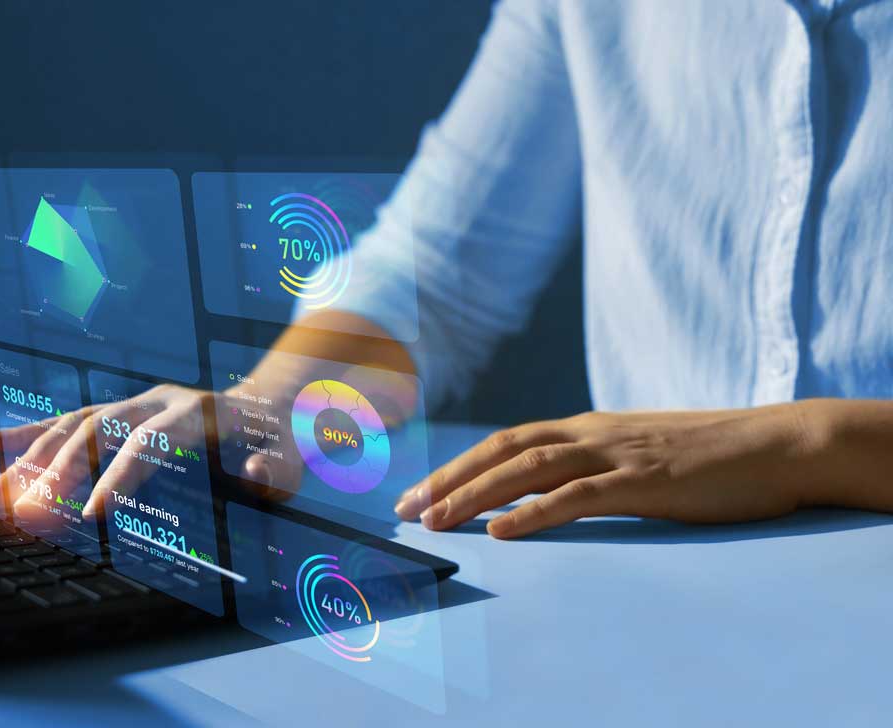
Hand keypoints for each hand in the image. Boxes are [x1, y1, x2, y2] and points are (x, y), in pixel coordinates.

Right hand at [0, 384, 299, 519]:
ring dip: (36, 458)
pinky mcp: (122, 412)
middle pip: (100, 429)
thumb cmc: (282, 442)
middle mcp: (160, 400)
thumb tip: (258, 473)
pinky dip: (35, 435)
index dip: (120, 475)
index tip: (93, 515)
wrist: (270, 405)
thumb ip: (278, 468)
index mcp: (199, 412)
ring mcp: (137, 403)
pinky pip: (72, 420)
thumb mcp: (294, 458)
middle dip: (61, 472)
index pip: (151, 441)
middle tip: (27, 515)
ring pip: (78, 424)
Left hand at [394, 403, 824, 537]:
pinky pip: (578, 497)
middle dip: (449, 479)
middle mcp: (592, 434)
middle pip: (503, 450)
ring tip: (436, 521)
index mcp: (589, 429)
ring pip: (527, 470)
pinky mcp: (644, 481)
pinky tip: (502, 531)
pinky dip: (533, 513)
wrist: (779, 444)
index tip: (421, 492)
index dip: (460, 466)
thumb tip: (555, 491)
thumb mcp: (641, 454)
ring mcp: (617, 454)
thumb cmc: (711, 455)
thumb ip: (597, 466)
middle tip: (406, 509)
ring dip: (475, 496)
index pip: (508, 442)